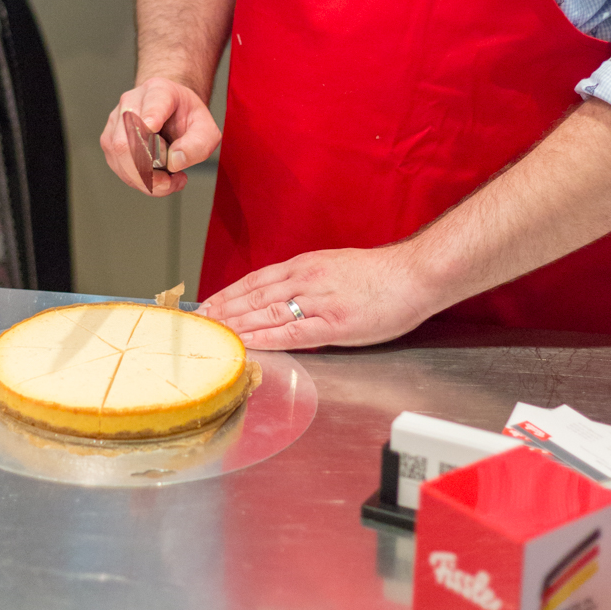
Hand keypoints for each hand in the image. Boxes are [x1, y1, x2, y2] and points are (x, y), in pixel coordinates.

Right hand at [101, 76, 220, 195]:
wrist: (171, 113)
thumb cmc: (186, 118)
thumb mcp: (206, 129)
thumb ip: (198, 144)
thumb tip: (175, 161)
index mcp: (159, 91)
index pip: (153, 101)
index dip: (151, 114)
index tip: (152, 126)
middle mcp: (132, 102)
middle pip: (128, 138)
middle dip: (149, 169)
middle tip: (171, 179)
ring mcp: (117, 122)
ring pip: (120, 156)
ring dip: (145, 178)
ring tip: (168, 180)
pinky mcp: (110, 141)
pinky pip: (119, 167)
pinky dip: (139, 180)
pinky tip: (156, 178)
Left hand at [198, 246, 428, 348]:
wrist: (414, 274)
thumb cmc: (381, 275)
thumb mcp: (337, 267)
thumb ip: (310, 281)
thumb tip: (288, 296)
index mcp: (306, 265)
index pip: (256, 280)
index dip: (228, 293)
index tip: (208, 304)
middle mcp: (305, 279)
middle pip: (253, 296)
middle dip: (223, 310)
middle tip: (197, 322)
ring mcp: (318, 301)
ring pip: (266, 313)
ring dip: (235, 324)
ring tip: (212, 334)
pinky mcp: (333, 323)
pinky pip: (291, 332)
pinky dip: (265, 338)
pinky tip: (247, 344)